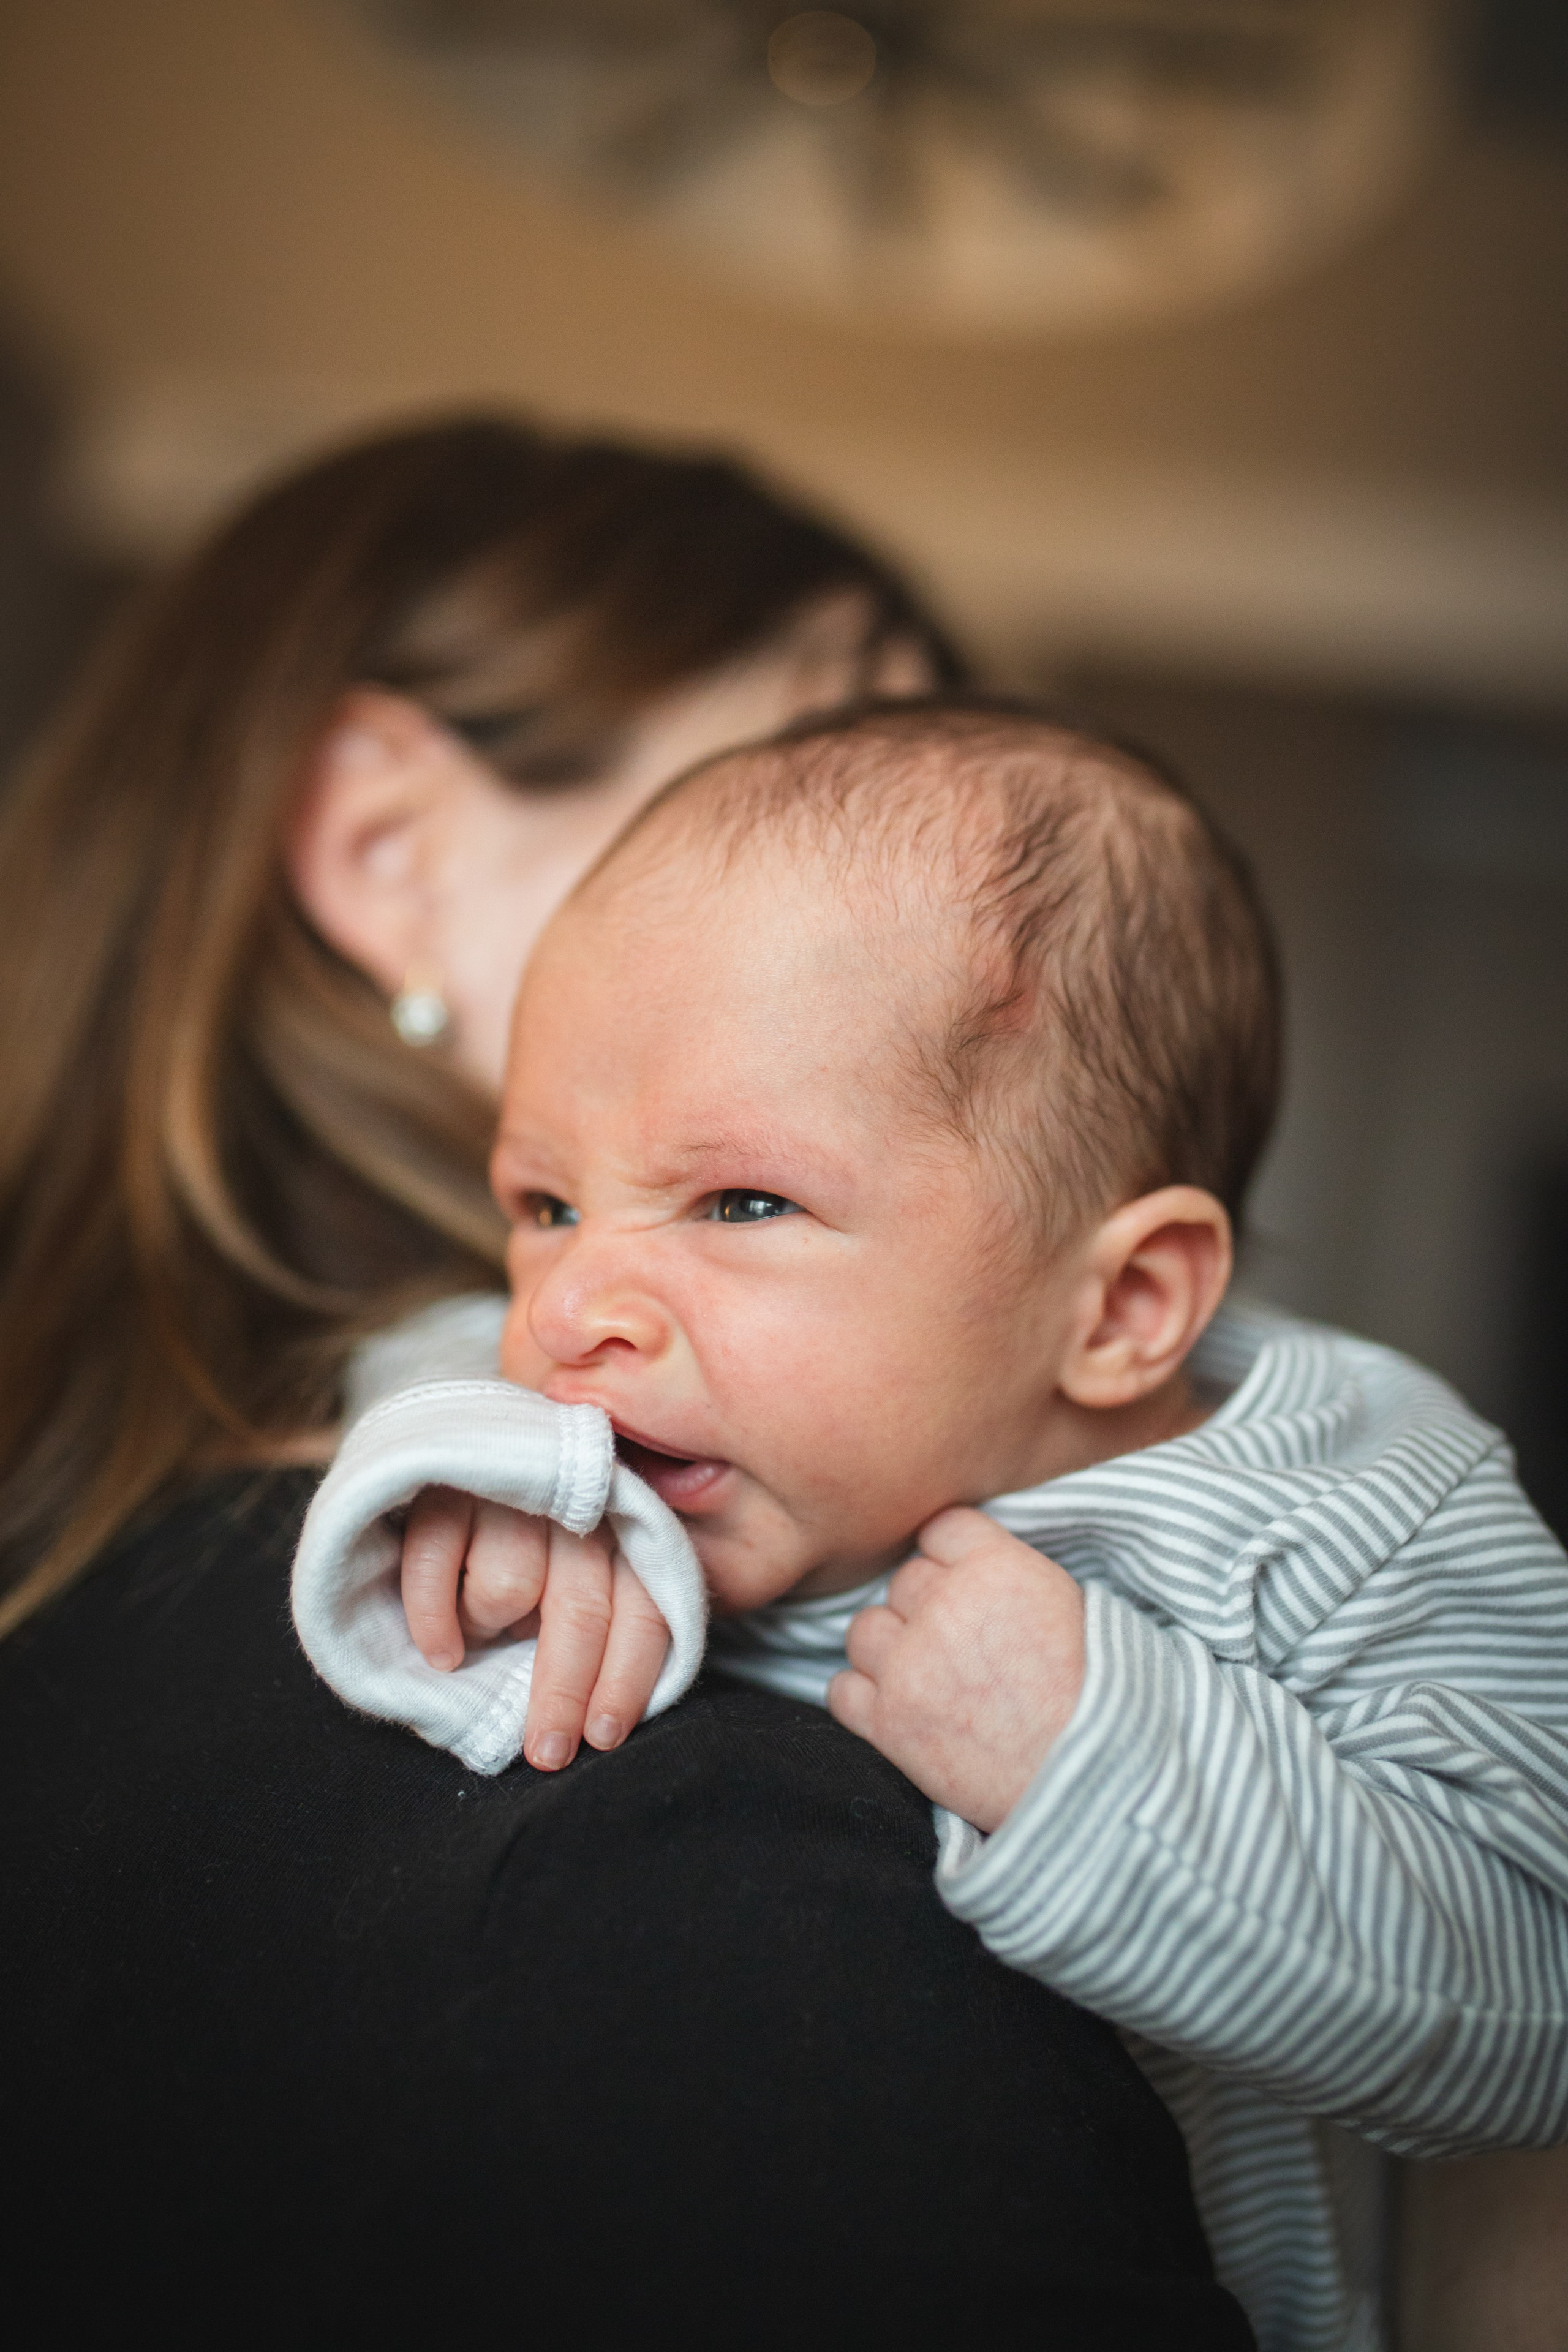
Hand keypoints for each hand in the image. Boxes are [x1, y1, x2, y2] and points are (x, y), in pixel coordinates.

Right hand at [400, 1487, 669, 1770]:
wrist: (462, 1460)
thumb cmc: (525, 1548)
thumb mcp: (574, 1583)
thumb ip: (596, 1625)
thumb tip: (598, 1720)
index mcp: (625, 1533)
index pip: (642, 1610)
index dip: (626, 1678)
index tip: (603, 1737)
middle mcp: (576, 1505)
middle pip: (581, 1611)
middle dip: (562, 1692)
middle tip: (546, 1753)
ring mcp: (511, 1489)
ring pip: (508, 1587)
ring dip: (485, 1629)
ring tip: (477, 1636)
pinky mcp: (445, 1484)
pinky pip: (435, 1561)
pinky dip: (432, 1615)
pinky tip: (440, 1649)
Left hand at [827, 1507, 1085, 1832]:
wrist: (1095, 1781)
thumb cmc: (1095, 1695)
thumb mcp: (1068, 1604)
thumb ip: (1008, 1572)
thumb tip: (970, 1563)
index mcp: (993, 1566)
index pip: (939, 1529)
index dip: (950, 1559)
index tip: (966, 1586)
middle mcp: (943, 1606)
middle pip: (903, 1581)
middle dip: (926, 1609)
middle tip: (960, 1646)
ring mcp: (908, 1664)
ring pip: (864, 1630)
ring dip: (888, 1650)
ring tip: (929, 1678)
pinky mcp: (888, 1722)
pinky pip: (842, 1690)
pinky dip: (863, 1699)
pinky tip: (899, 1711)